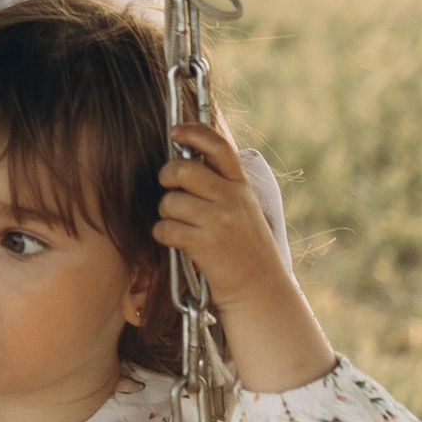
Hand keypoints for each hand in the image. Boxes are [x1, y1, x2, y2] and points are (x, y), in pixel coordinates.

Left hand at [155, 124, 334, 395]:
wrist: (258, 289)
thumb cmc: (243, 248)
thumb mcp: (243, 209)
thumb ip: (220, 186)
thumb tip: (183, 162)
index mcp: (241, 186)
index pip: (218, 147)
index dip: (194, 133)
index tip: (175, 132)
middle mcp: (232, 198)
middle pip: (183, 170)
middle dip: (167, 177)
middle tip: (169, 189)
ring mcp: (219, 220)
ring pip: (169, 201)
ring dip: (165, 214)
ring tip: (179, 225)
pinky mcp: (204, 244)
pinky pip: (166, 228)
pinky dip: (163, 235)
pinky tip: (176, 242)